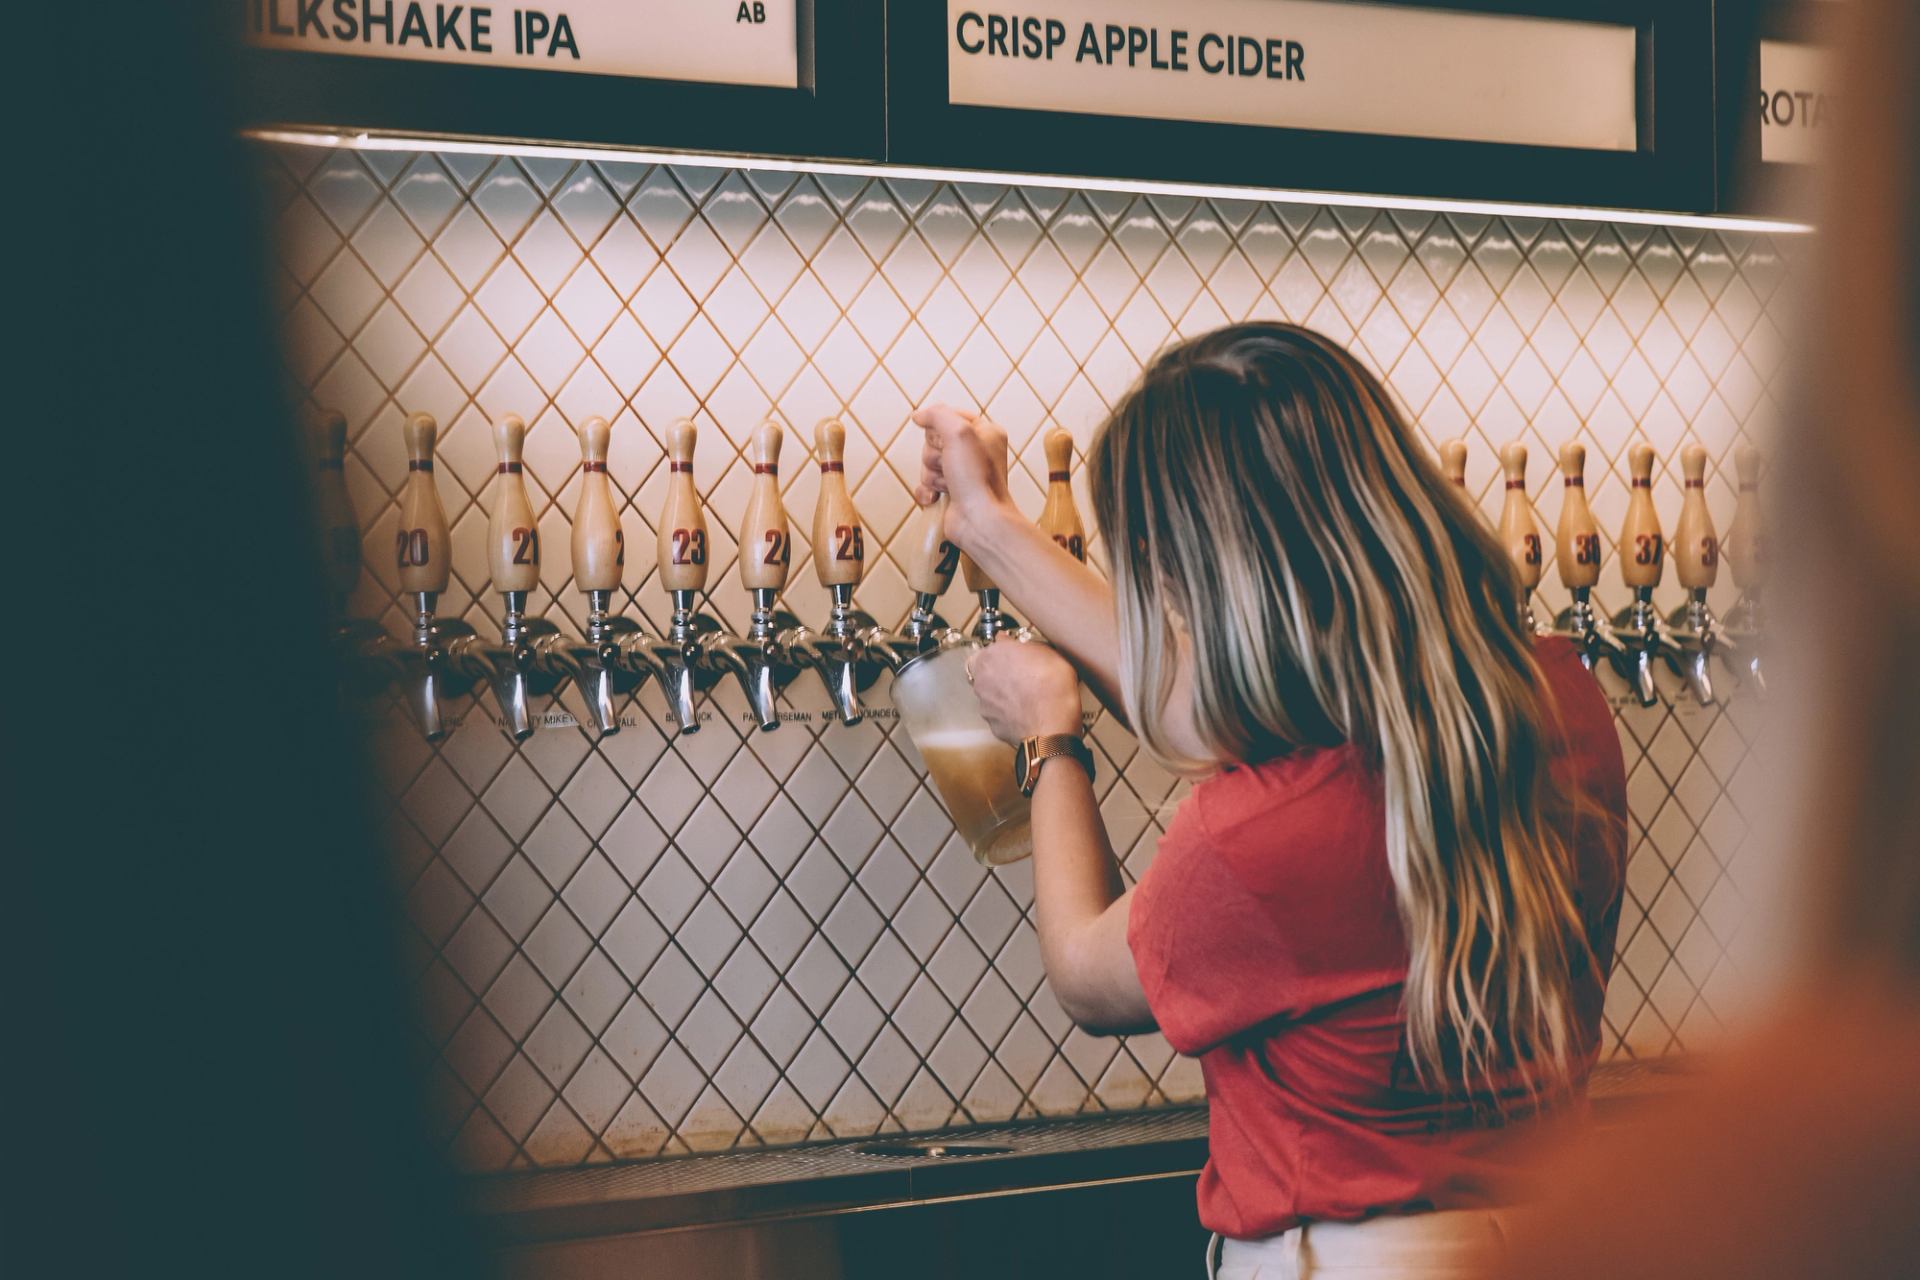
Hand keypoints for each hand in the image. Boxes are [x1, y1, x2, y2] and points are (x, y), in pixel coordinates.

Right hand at [912, 403, 1014, 548]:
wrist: (980, 520)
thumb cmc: (978, 479)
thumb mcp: (959, 432)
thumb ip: (937, 415)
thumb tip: (919, 415)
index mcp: (984, 432)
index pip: (948, 416)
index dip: (940, 429)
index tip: (948, 441)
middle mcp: (974, 451)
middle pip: (933, 441)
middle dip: (935, 455)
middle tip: (950, 466)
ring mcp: (962, 474)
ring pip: (927, 464)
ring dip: (932, 475)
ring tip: (949, 485)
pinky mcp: (950, 493)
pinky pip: (925, 485)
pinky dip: (927, 491)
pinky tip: (937, 498)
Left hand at [967, 635, 1082, 743]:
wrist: (1051, 724)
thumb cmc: (1051, 685)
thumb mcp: (1048, 652)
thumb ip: (1027, 646)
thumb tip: (1022, 645)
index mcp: (991, 654)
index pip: (991, 647)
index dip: (1005, 652)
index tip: (1017, 655)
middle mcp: (981, 678)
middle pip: (985, 671)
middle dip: (999, 672)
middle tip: (1020, 675)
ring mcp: (984, 703)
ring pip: (989, 694)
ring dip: (1002, 693)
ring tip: (1026, 696)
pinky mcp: (991, 724)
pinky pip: (998, 714)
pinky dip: (1008, 713)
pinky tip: (1025, 712)